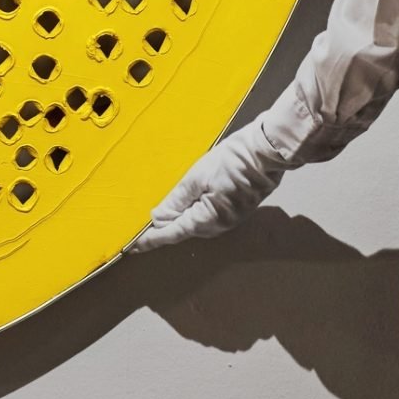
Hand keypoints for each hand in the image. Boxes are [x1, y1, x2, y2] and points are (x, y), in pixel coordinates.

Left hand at [130, 119, 290, 251]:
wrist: (266, 152)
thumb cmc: (231, 162)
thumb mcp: (197, 178)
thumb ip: (176, 200)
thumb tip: (158, 218)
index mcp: (207, 220)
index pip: (172, 234)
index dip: (151, 240)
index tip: (132, 247)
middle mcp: (219, 226)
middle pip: (184, 229)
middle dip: (164, 228)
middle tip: (141, 226)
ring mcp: (230, 219)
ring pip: (196, 223)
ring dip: (179, 219)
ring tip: (160, 214)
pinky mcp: (237, 209)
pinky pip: (208, 216)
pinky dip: (193, 212)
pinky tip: (185, 203)